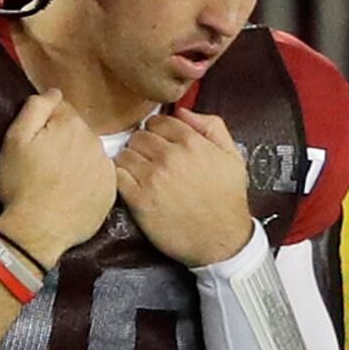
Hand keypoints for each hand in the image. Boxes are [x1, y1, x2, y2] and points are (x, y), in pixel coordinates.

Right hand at [0, 91, 116, 263]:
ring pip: (89, 155)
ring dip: (76, 162)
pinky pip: (99, 178)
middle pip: (77, 133)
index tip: (36, 143)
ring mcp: (105, 167)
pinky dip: (87, 182)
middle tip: (44, 165)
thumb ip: (35, 108)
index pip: (61, 112)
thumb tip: (54, 91)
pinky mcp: (111, 190)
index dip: (45, 126)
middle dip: (63, 142)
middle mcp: (95, 141)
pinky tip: (71, 194)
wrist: (38, 229)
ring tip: (57, 181)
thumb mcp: (14, 140)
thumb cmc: (21, 184)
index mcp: (71, 126)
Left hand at [115, 109, 257, 268]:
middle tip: (146, 159)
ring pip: (124, 154)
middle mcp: (170, 156)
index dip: (155, 130)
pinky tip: (128, 184)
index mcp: (192, 142)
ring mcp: (152, 178)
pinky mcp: (138, 199)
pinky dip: (118, 177)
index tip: (157, 142)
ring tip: (138, 173)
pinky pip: (116, 176)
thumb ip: (212, 126)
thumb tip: (183, 111)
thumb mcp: (232, 155)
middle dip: (141, 145)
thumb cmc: (227, 197)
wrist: (220, 238)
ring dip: (128, 161)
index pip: (157, 121)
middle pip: (138, 136)